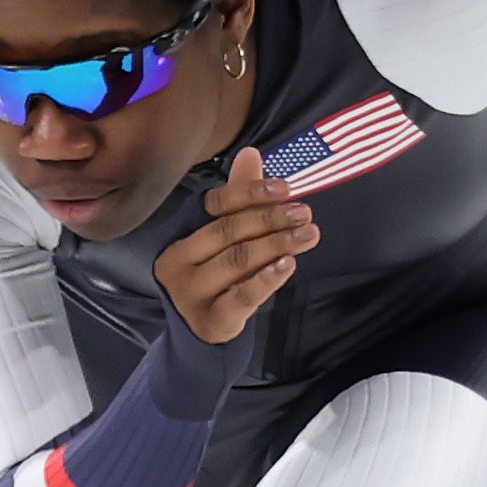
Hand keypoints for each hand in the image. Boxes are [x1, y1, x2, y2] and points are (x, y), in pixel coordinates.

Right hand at [158, 160, 317, 347]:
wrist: (202, 333)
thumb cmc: (216, 278)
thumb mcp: (224, 239)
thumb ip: (238, 199)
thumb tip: (250, 153)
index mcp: (178, 235)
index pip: (214, 205)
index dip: (251, 194)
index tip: (287, 189)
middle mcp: (178, 262)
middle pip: (228, 232)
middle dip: (271, 219)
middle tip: (305, 212)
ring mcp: (191, 294)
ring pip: (237, 261)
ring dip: (277, 244)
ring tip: (308, 234)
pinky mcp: (211, 320)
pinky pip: (242, 296)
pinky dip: (267, 278)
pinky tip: (289, 264)